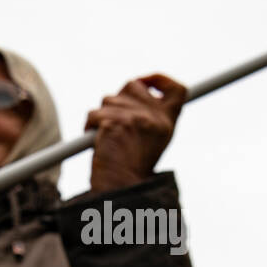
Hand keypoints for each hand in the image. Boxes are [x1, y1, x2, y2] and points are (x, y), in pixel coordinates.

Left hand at [84, 73, 186, 194]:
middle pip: (133, 85)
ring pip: (108, 99)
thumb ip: (149, 116)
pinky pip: (94, 114)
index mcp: (167, 122)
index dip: (159, 79)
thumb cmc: (132, 167)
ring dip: (102, 115)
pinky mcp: (113, 122)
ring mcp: (134, 118)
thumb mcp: (151, 140)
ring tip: (107, 138)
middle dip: (119, 98)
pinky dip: (90, 126)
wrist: (121, 188)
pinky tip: (97, 142)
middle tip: (116, 122)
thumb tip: (136, 87)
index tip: (146, 82)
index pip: (176, 89)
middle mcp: (154, 117)